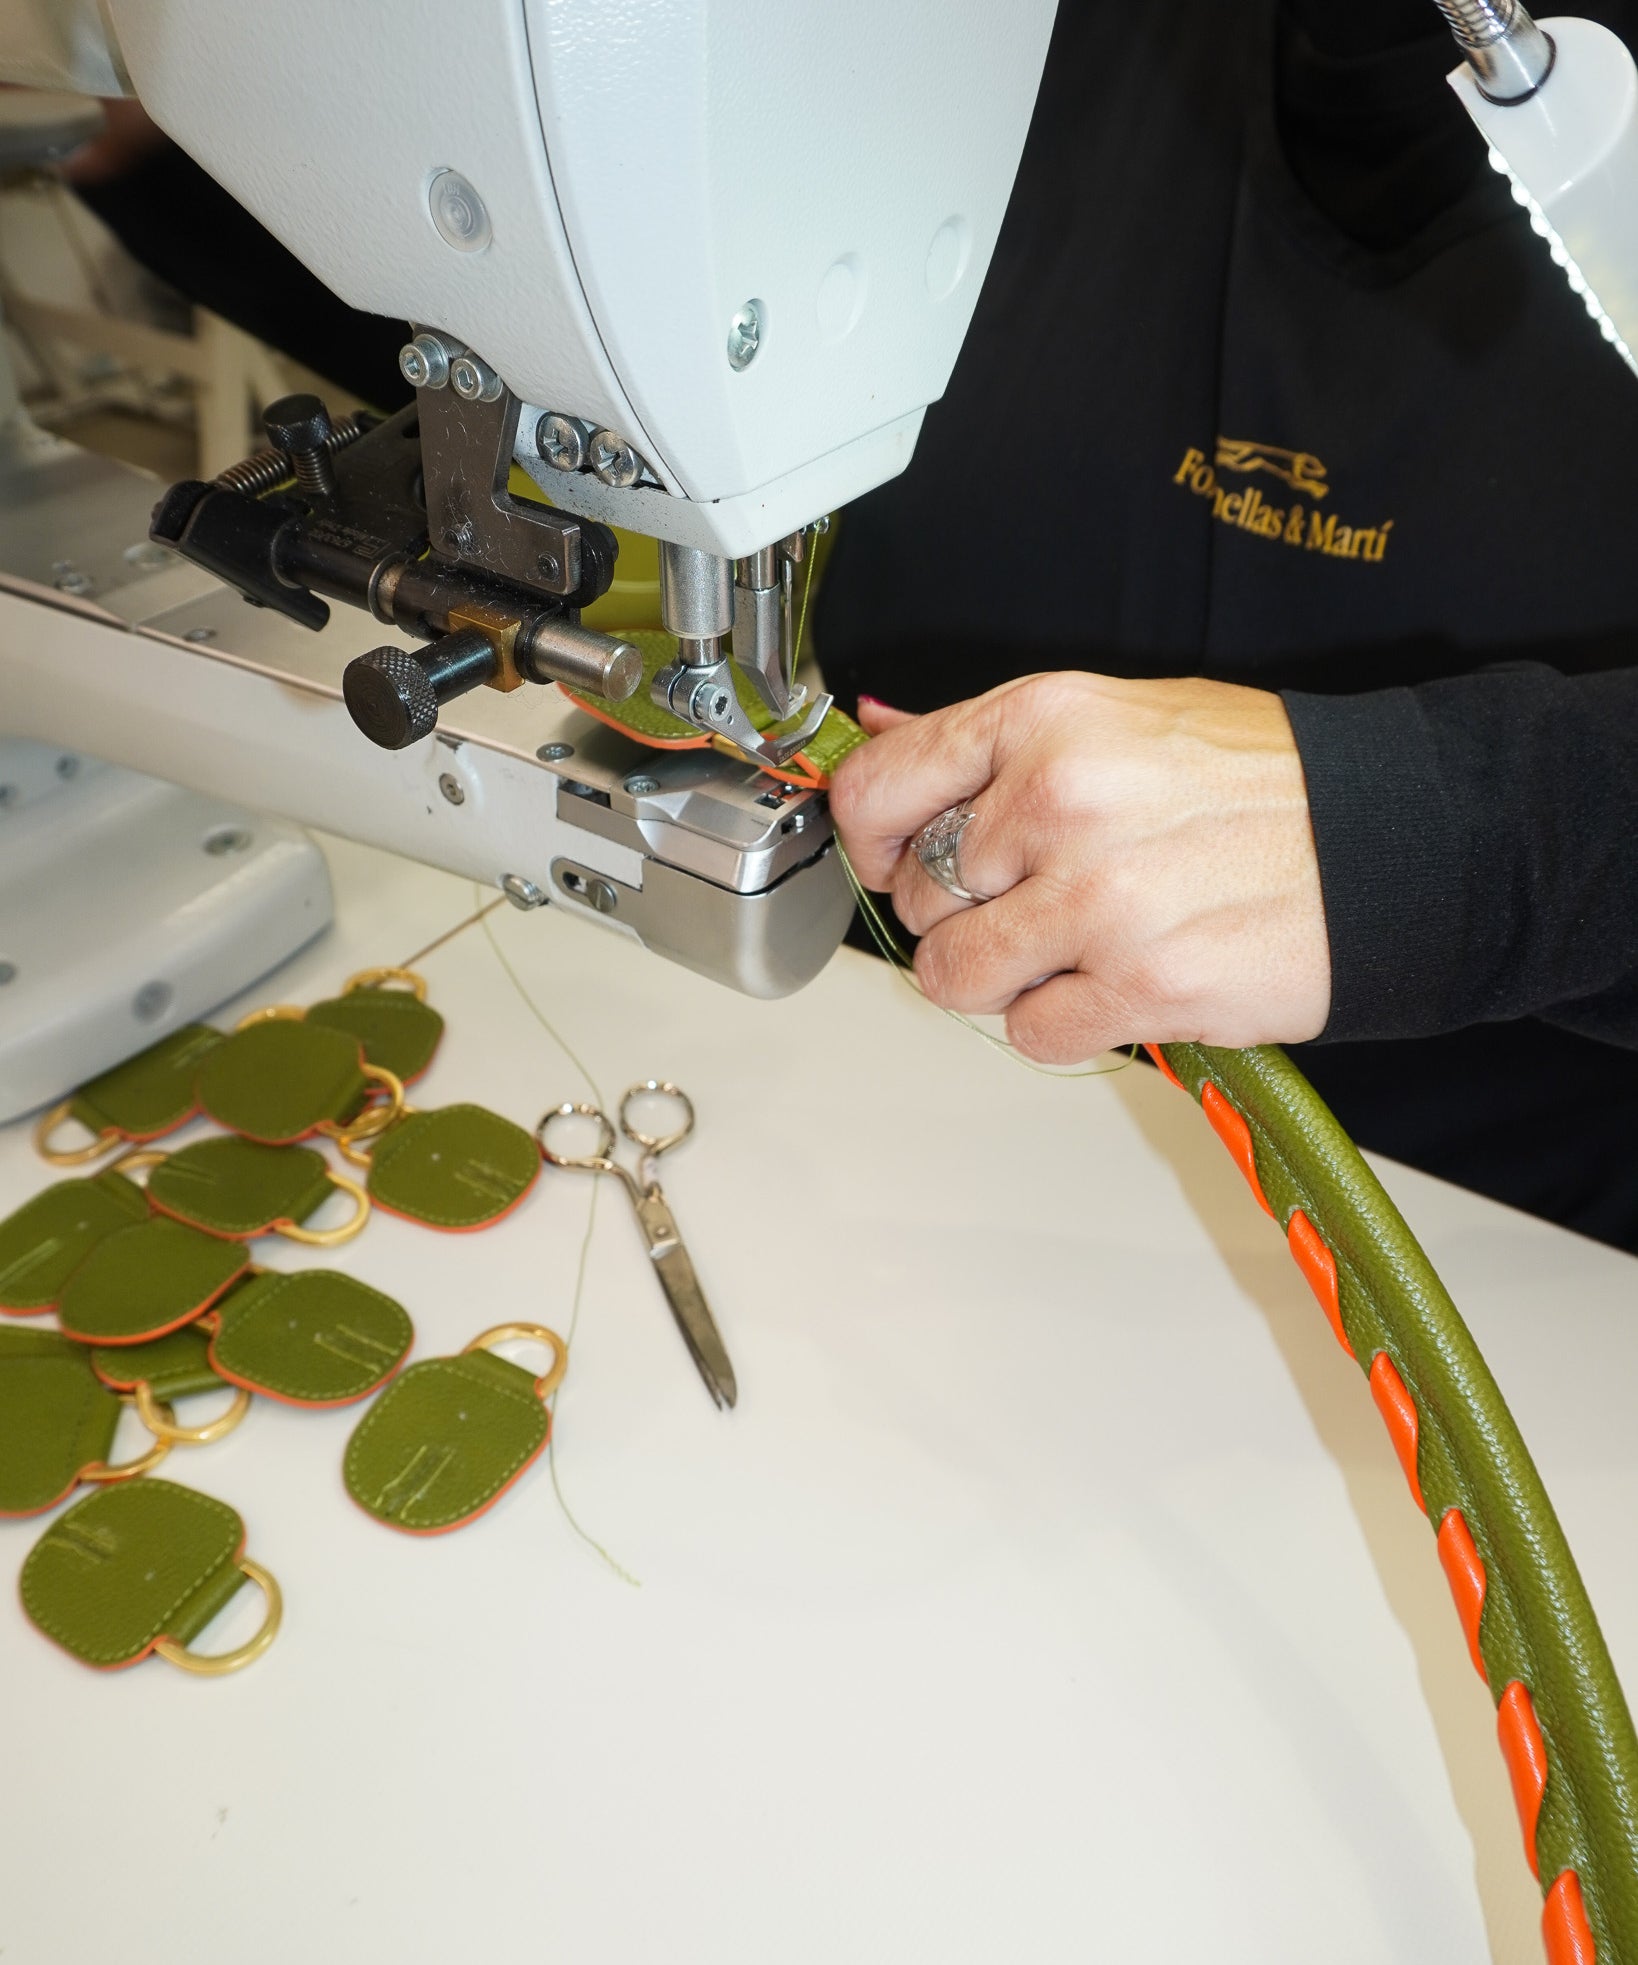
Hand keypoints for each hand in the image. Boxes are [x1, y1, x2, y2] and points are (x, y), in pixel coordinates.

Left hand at [829, 672, 1331, 1063]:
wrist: (1393, 842)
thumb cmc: (1264, 782)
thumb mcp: (1117, 717)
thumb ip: (990, 743)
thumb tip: (876, 731)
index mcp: (1046, 722)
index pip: (880, 787)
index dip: (868, 838)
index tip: (889, 857)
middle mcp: (1059, 803)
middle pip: (917, 895)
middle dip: (965, 911)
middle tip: (1042, 899)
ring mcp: (1097, 900)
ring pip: (957, 975)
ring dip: (1004, 977)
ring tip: (1076, 947)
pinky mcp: (1139, 986)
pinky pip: (1031, 1034)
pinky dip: (1066, 1023)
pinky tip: (1120, 982)